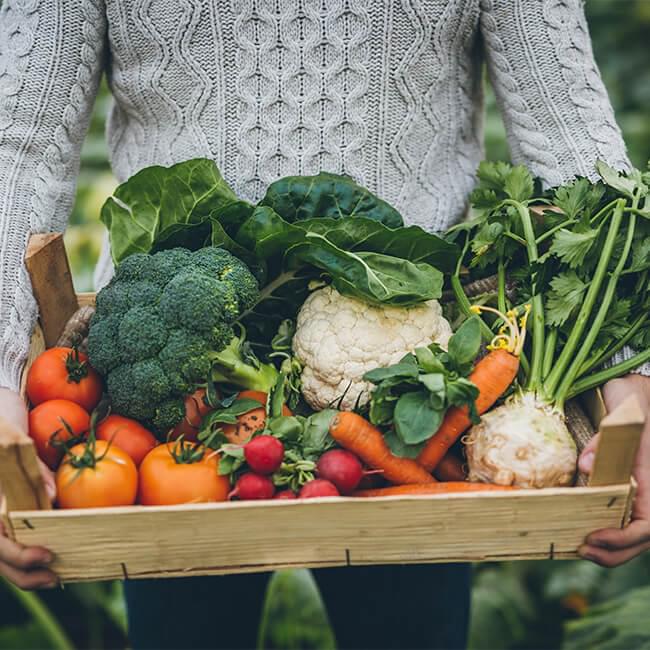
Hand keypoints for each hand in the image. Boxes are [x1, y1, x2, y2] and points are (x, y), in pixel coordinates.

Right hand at [0, 387, 56, 588]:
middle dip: (24, 572)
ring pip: (3, 551)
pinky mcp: (5, 505)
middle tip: (55, 577)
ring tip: (56, 576)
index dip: (17, 554)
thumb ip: (30, 470)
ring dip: (26, 569)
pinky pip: (12, 534)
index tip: (45, 555)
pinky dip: (29, 549)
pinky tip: (51, 554)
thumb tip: (51, 501)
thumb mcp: (13, 439)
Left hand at [578, 375, 649, 566]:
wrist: (636, 393)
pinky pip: (624, 517)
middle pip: (641, 539)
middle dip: (613, 552)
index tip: (594, 538)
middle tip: (581, 550)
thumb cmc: (633, 406)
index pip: (647, 526)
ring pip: (634, 533)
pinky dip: (607, 530)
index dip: (622, 539)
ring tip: (580, 548)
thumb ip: (603, 442)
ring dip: (610, 548)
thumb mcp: (622, 418)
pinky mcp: (630, 488)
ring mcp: (643, 492)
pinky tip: (583, 530)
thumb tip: (585, 467)